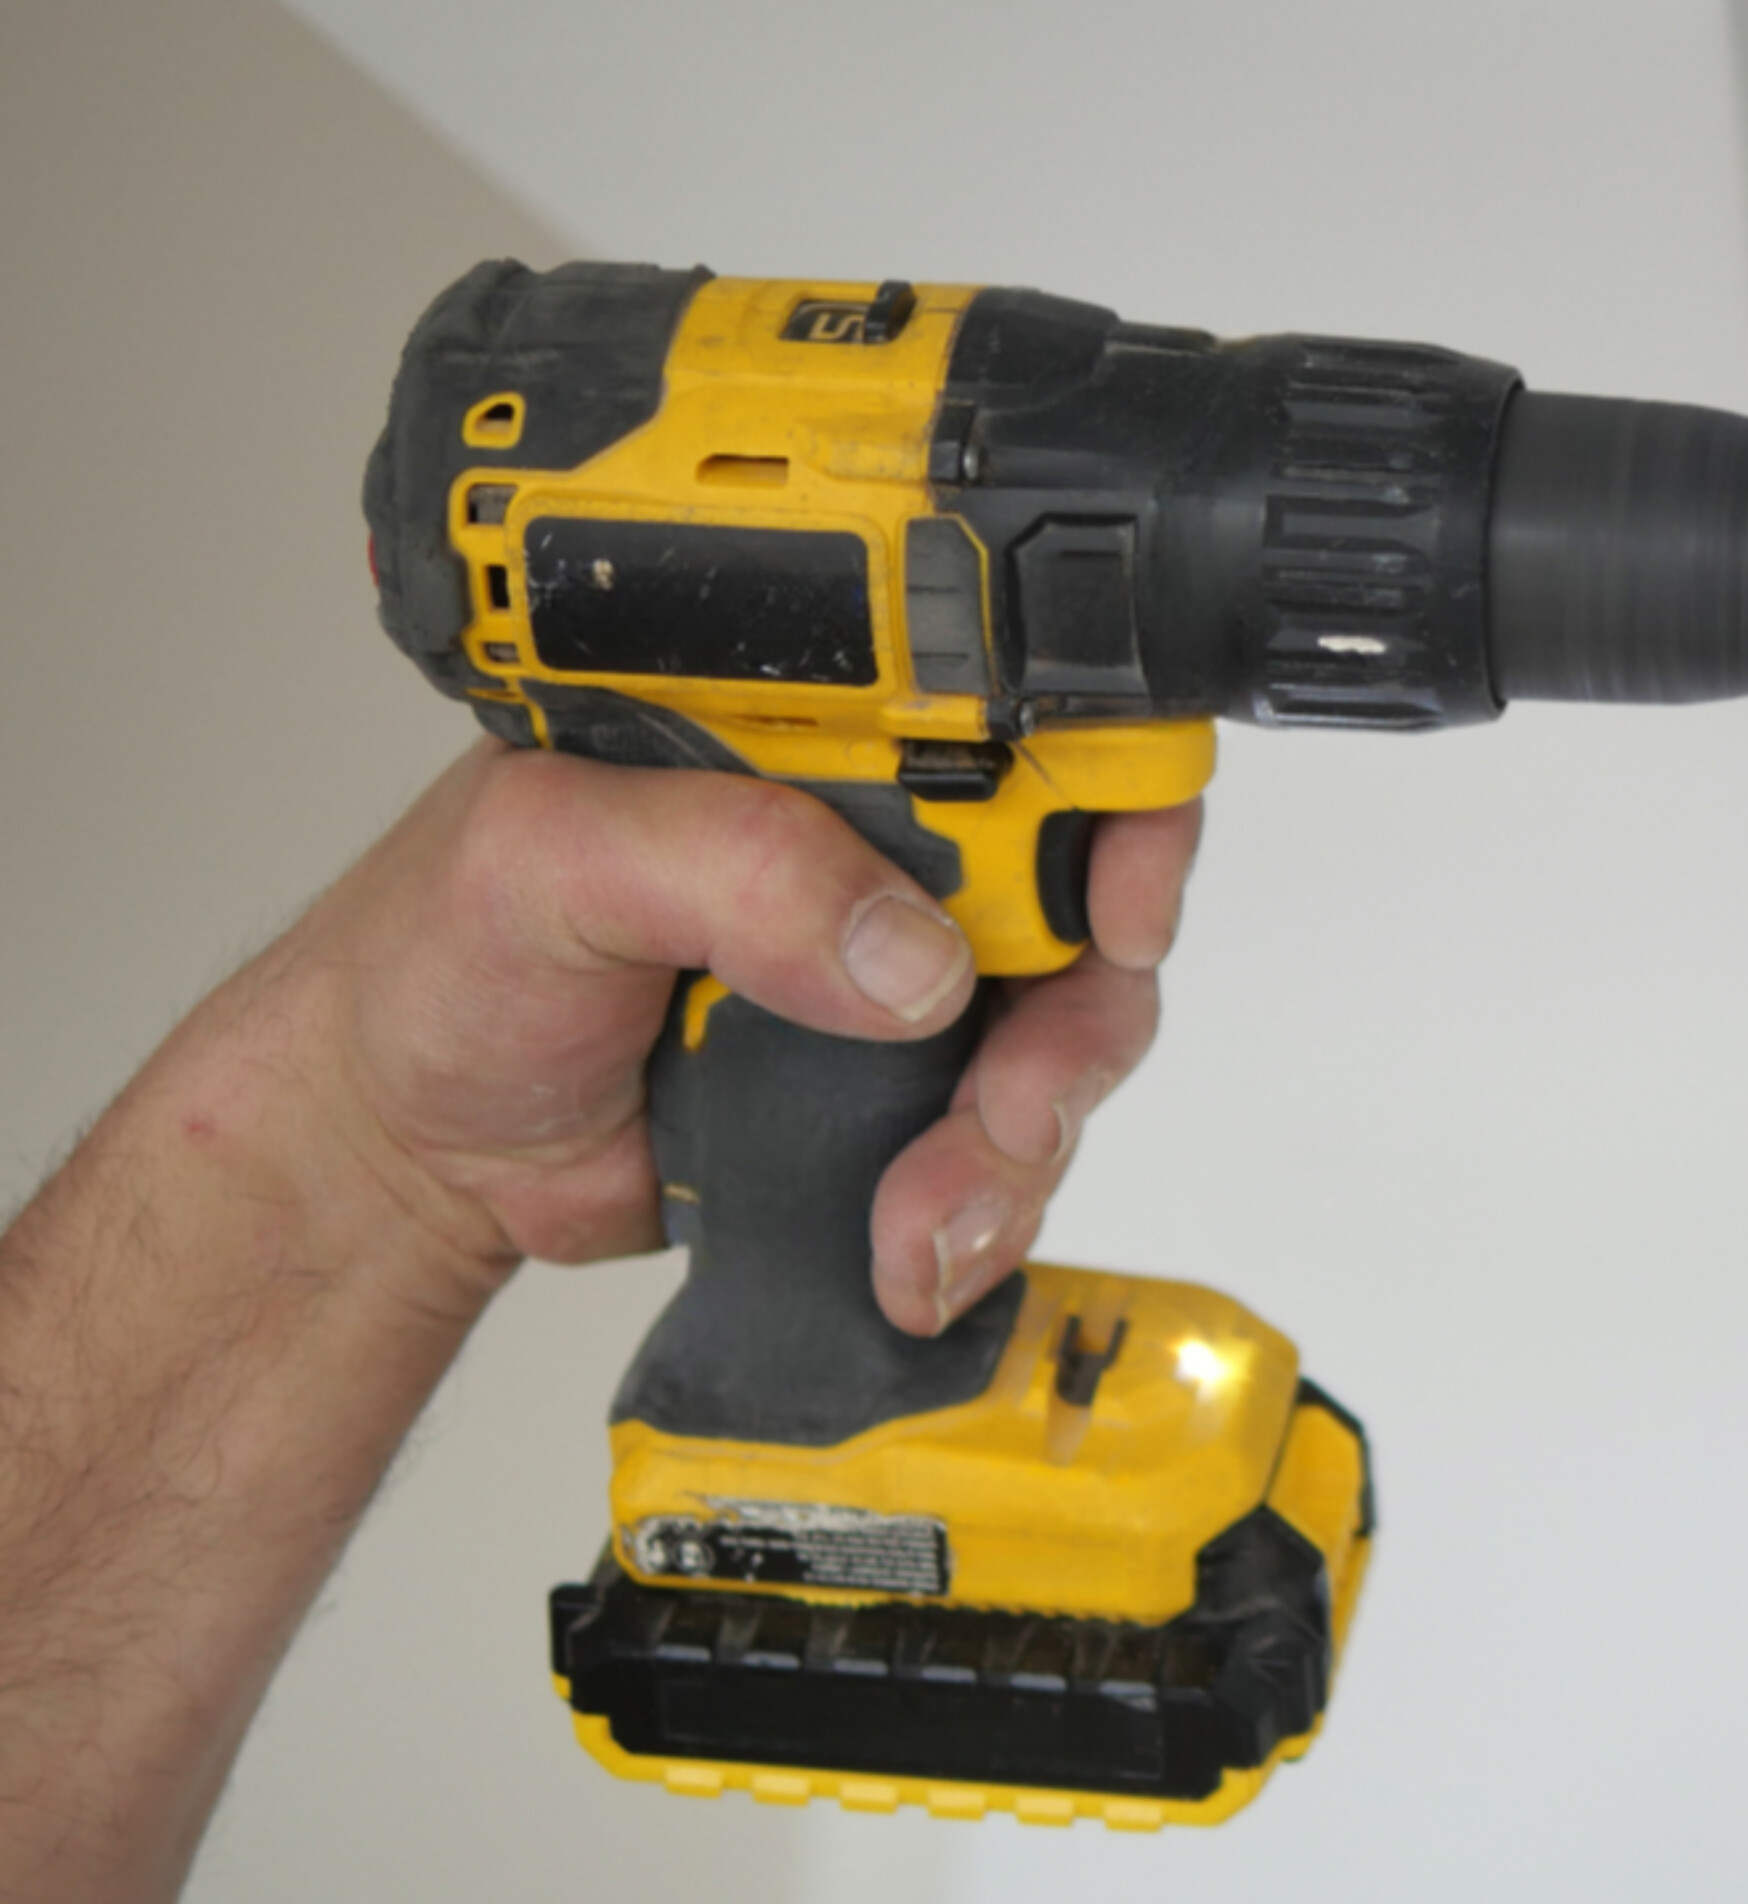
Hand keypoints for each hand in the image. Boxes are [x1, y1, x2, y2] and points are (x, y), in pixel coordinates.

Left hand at [267, 740, 1199, 1333]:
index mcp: (821, 736)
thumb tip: (912, 952)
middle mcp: (885, 836)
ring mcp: (902, 964)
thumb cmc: (438, 965)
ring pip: (1068, 1034)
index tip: (1115, 912)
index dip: (1118, 801)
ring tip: (929, 1214)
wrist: (404, 1153)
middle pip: (1087, 895)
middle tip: (1013, 1106)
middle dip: (1079, 1019)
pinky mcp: (896, 1086)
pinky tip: (914, 1251)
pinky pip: (1010, 1141)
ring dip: (1024, 1140)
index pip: (1027, 721)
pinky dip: (987, 1207)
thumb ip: (731, 869)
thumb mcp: (552, 864)